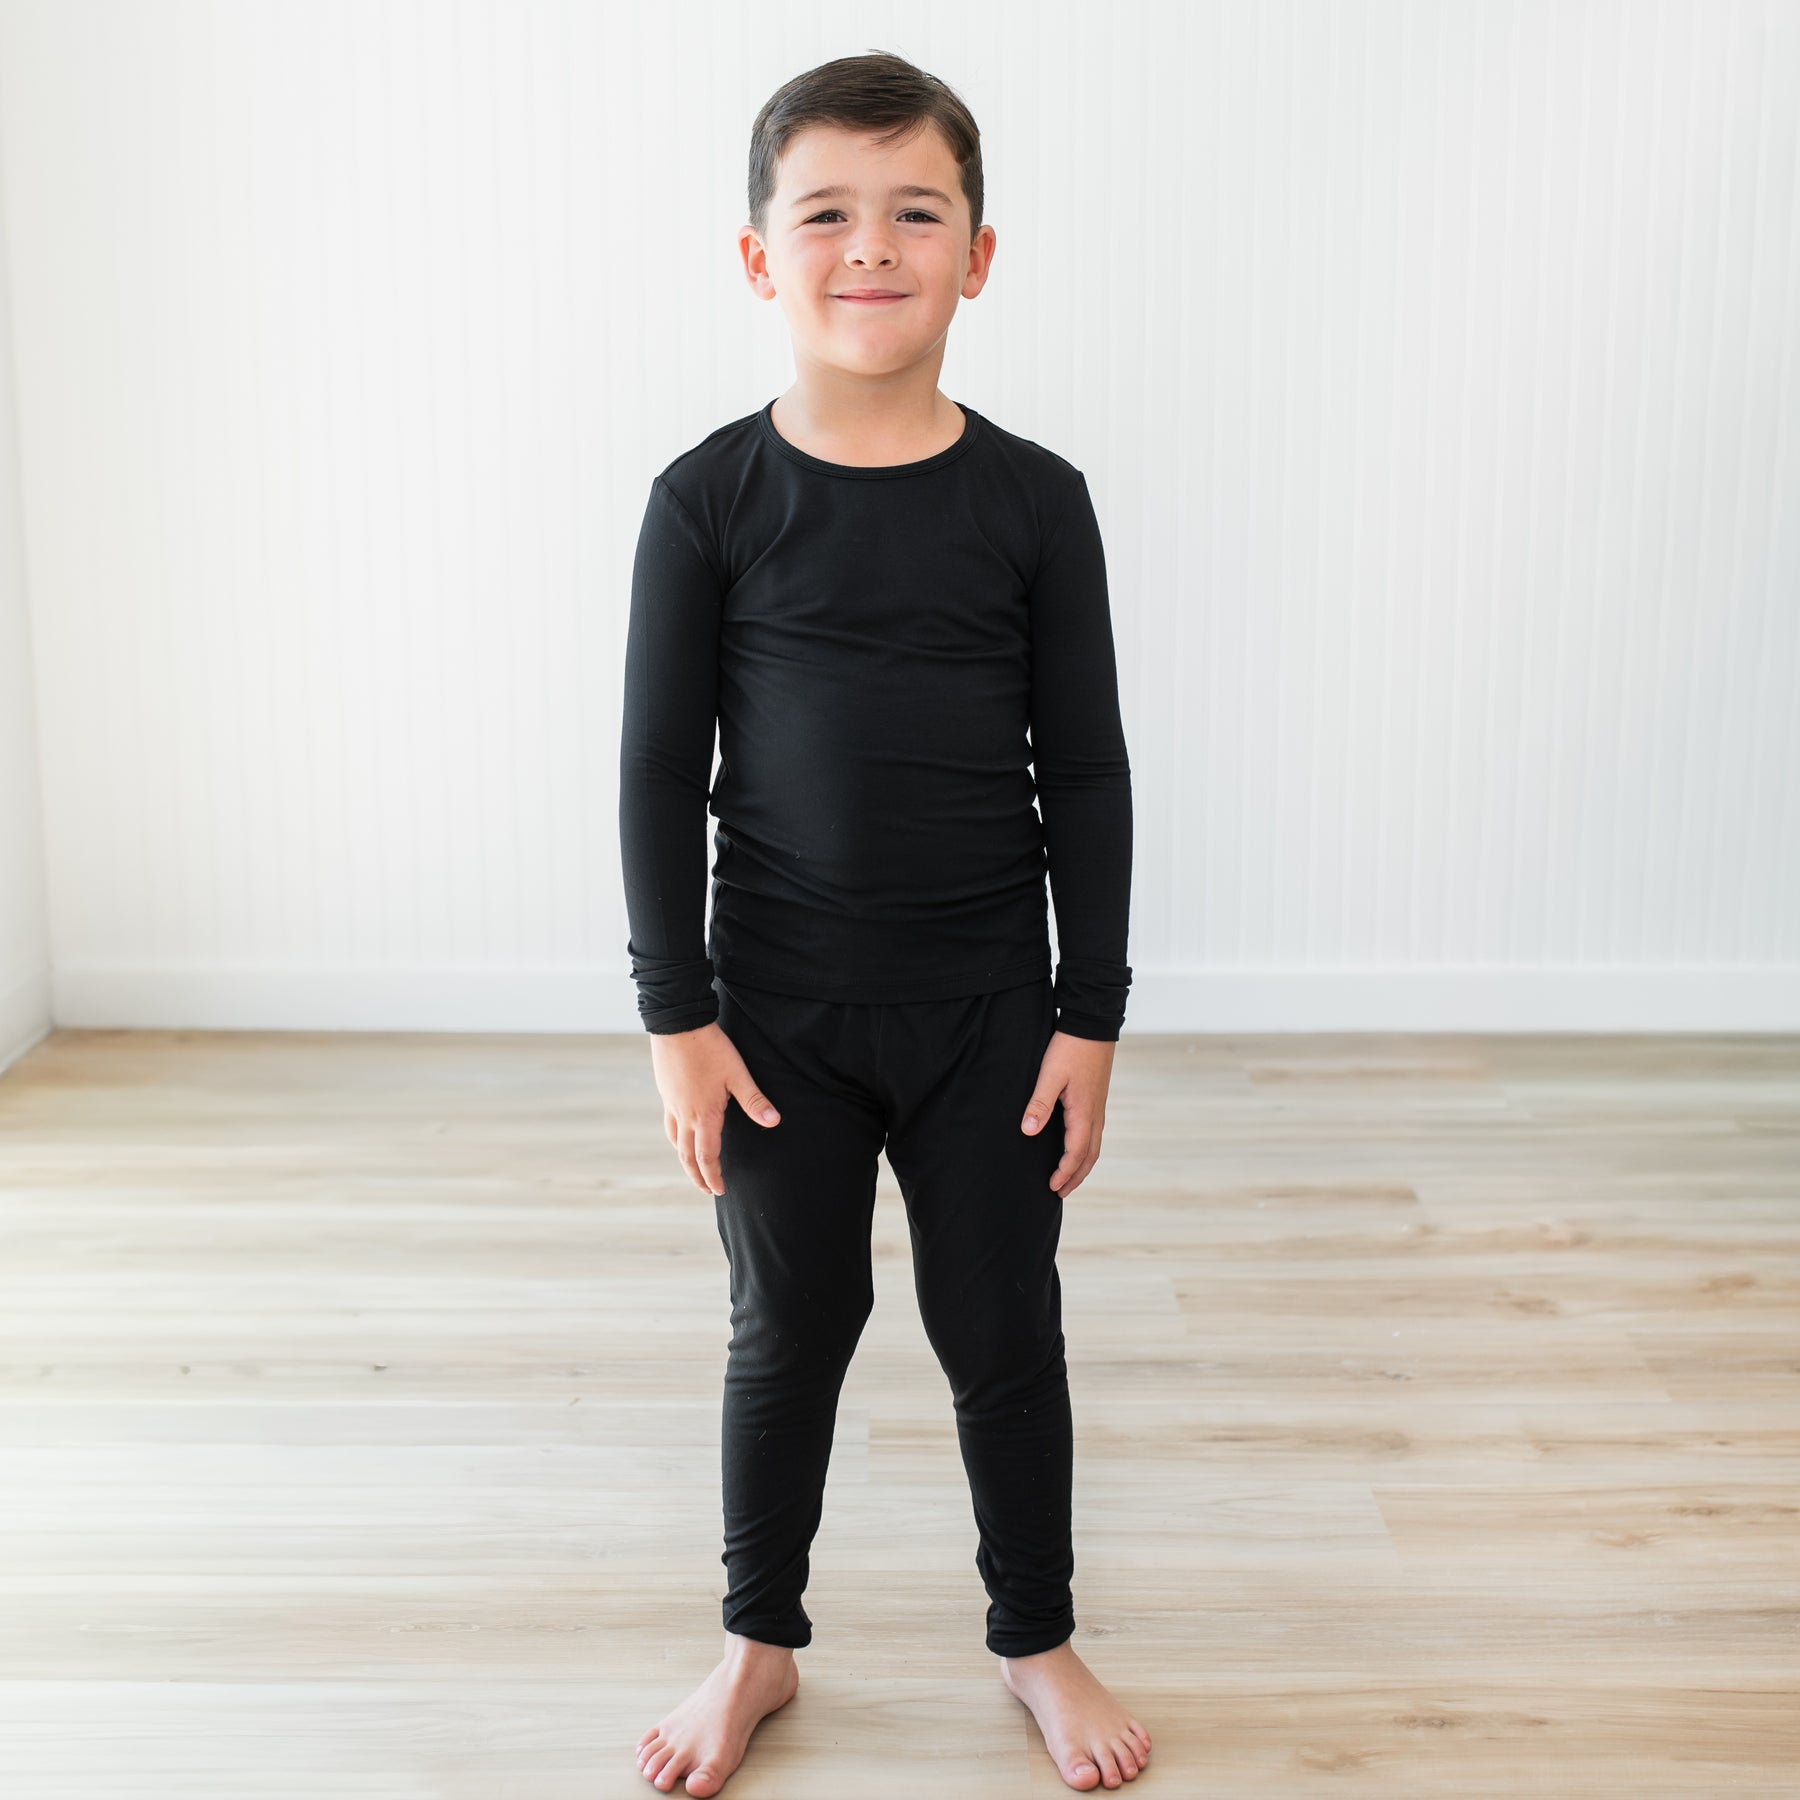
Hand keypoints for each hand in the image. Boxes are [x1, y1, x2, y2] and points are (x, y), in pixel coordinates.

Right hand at [648, 1021, 779, 1195]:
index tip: (720, 1190)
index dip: (713, 1176)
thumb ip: (754, 1101)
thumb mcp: (738, 1074)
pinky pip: (668, 1123)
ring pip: (674, 1141)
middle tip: (706, 1189)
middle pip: (687, 1156)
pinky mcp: (665, 1091)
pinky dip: (675, 1137)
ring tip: (692, 1166)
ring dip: (684, 1159)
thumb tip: (773, 1122)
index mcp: (704, 1115)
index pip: (707, 1156)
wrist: (678, 1025)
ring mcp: (671, 1104)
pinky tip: (681, 1131)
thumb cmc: (710, 1048)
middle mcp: (684, 1115)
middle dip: (697, 1176)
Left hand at [1020, 1030, 1116, 1196]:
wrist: (1092, 1025)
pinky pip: (1093, 1133)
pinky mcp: (1096, 1099)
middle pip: (1090, 1156)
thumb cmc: (1070, 1048)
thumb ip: (1040, 1103)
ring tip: (1068, 1178)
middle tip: (1060, 1193)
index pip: (1076, 1153)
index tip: (1051, 1187)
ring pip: (1094, 1145)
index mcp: (1083, 1112)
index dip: (1064, 1172)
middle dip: (1076, 1177)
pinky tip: (1074, 1147)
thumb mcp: (1050, 1075)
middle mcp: (1095, 1114)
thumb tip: (1029, 1131)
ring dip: (1082, 1165)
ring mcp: (1098, 1107)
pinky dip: (1085, 1149)